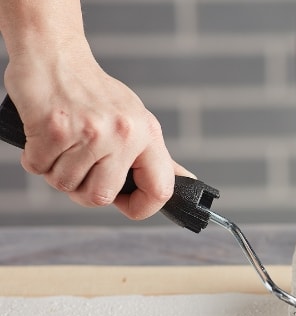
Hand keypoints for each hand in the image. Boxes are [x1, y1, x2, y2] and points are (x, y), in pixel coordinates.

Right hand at [0, 1, 191, 219]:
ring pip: (66, 184)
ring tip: (61, 146)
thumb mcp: (135, 119)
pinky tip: (42, 137)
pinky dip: (35, 158)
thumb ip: (152, 155)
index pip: (160, 190)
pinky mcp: (55, 129)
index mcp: (147, 134)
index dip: (141, 207)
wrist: (55, 53)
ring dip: (56, 172)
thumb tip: (185, 180)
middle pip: (101, 196)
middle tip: (77, 169)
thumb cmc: (93, 91)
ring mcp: (90, 132)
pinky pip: (39, 168)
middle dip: (82, 191)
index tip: (124, 203)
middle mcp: (123, 134)